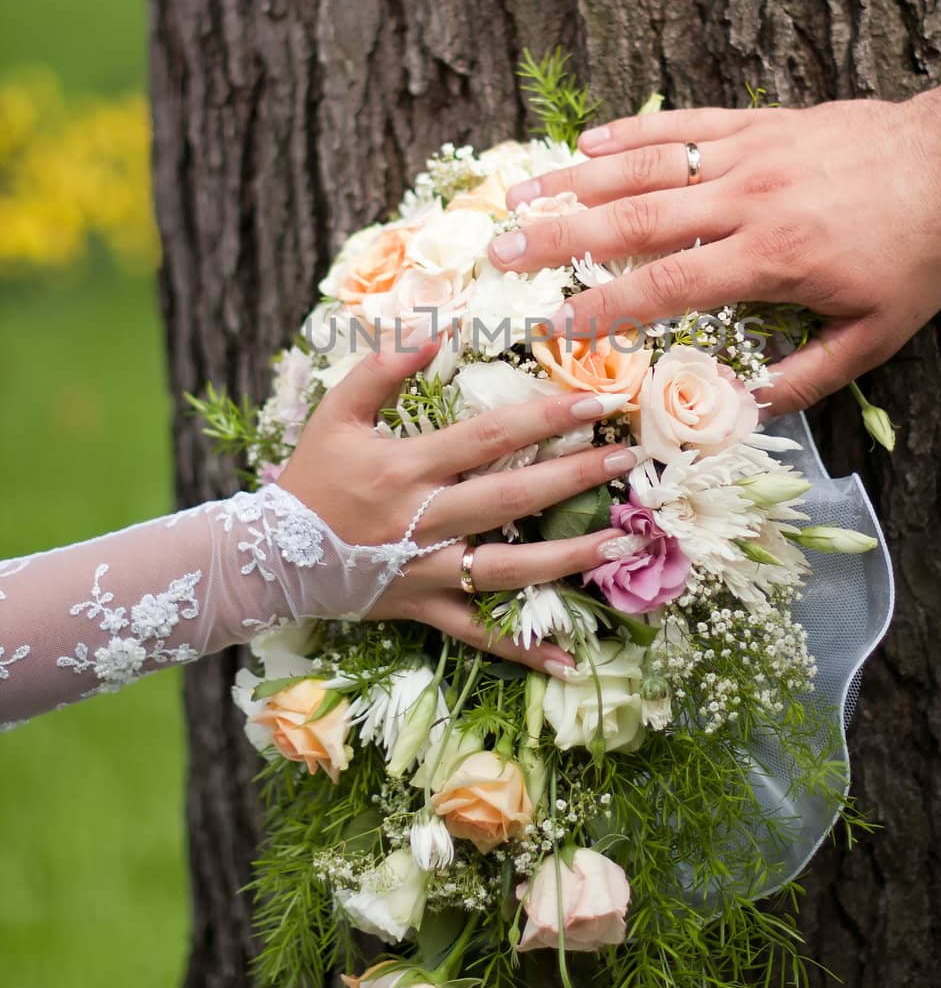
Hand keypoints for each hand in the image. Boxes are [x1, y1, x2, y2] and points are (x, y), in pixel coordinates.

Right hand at [279, 334, 641, 673]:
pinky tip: (571, 659)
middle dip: (573, 477)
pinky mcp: (424, 608)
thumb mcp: (336, 412)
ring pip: (506, 570)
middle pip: (510, 499)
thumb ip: (382, 366)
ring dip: (567, 559)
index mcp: (404, 468)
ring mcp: (425, 571)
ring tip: (620, 542)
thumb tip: (437, 327)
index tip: (595, 403)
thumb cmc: (310, 478)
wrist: (267, 557)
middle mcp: (421, 521)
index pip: (488, 437)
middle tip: (626, 457)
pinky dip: (523, 649)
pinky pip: (479, 632)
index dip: (545, 417)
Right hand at [489, 63, 940, 413]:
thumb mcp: (876, 335)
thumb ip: (806, 376)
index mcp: (771, 257)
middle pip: (635, 217)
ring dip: (577, 179)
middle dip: (560, 236)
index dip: (605, 306)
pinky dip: (634, 133)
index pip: (668, 284)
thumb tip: (742, 409)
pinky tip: (588, 143)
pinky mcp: (760, 123)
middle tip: (499, 248)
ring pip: (648, 165)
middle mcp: (747, 199)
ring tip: (519, 193)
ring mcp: (750, 154)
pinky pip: (685, 125)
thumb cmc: (917, 255)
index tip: (554, 323)